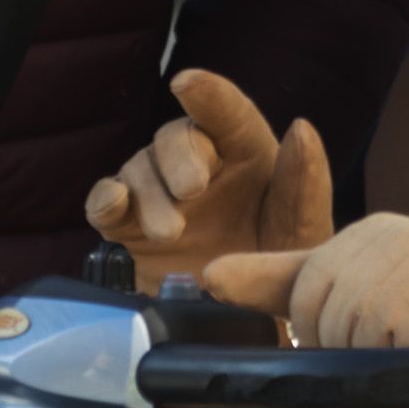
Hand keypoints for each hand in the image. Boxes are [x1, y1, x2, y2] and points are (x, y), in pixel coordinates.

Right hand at [83, 70, 334, 293]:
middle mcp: (198, 164)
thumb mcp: (302, 234)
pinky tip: (113, 205)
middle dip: (179, 157)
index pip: (226, 112)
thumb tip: (301, 126)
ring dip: (150, 196)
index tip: (186, 83)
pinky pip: (105, 202)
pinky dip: (104, 200)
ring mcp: (159, 192)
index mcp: (246, 153)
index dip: (207, 95)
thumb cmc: (281, 268)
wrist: (244, 324)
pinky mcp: (128, 226)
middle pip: (175, 137)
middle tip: (192, 190)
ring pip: (139, 169)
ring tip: (170, 233)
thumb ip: (304, 184)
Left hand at [206, 216, 408, 407]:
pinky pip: (405, 360)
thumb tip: (205, 277)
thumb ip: (285, 281)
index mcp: (362, 235)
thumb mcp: (367, 285)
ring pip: (363, 347)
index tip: (375, 341)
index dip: (332, 338)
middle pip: (328, 329)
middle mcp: (385, 238)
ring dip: (401, 373)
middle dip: (364, 361)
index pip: (303, 301)